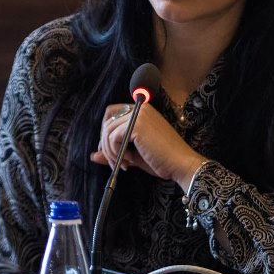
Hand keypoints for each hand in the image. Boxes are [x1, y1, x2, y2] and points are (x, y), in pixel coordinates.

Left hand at [91, 102, 205, 190]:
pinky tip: (129, 161)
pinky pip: (113, 138)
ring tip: (124, 163)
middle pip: (107, 120)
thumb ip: (114, 151)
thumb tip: (93, 155)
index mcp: (143, 111)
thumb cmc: (162, 160)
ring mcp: (139, 115)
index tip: (110, 150)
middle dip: (105, 143)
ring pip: (108, 131)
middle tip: (114, 161)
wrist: (180, 164)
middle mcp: (141, 108)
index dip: (107, 131)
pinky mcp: (137, 125)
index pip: (113, 113)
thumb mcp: (133, 154)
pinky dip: (115, 153)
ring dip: (110, 152)